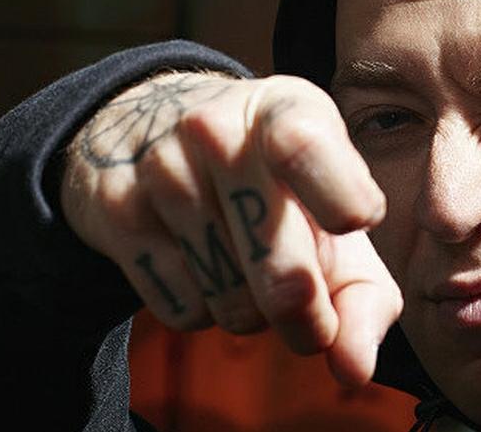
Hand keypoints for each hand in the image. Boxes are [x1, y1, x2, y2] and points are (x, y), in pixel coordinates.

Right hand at [61, 71, 400, 386]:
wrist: (153, 126)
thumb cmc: (276, 182)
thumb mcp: (335, 208)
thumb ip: (364, 294)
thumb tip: (354, 369)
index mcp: (286, 112)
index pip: (306, 147)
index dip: (340, 196)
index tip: (358, 221)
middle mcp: (218, 130)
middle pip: (281, 274)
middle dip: (307, 319)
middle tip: (310, 313)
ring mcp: (160, 170)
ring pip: (233, 305)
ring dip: (253, 312)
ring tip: (248, 266)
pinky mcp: (116, 212)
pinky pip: (183, 312)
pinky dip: (206, 311)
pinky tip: (203, 265)